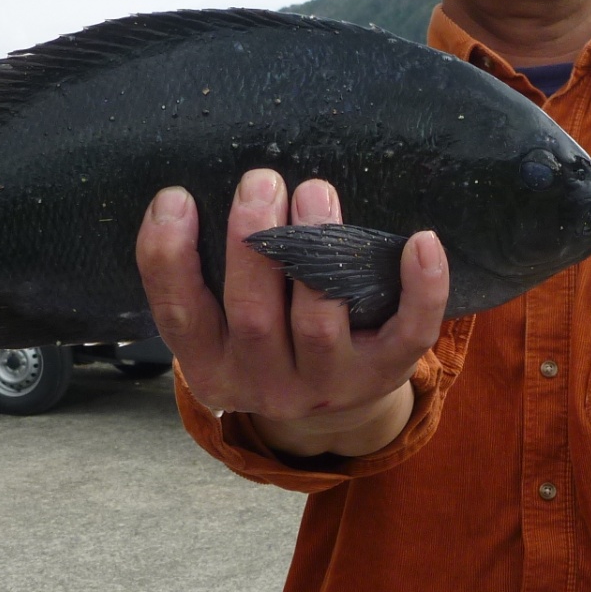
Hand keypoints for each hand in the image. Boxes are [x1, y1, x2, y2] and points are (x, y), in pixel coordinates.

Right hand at [134, 169, 449, 456]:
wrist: (334, 410)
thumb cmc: (273, 339)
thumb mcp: (225, 327)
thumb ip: (211, 278)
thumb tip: (205, 193)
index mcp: (213, 368)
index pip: (180, 315)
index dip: (168, 256)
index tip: (176, 196)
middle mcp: (265, 385)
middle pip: (253, 316)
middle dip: (253, 241)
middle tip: (260, 181)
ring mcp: (329, 385)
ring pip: (318, 322)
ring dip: (317, 250)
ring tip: (315, 193)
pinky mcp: (384, 373)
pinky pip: (408, 333)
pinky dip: (421, 287)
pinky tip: (421, 242)